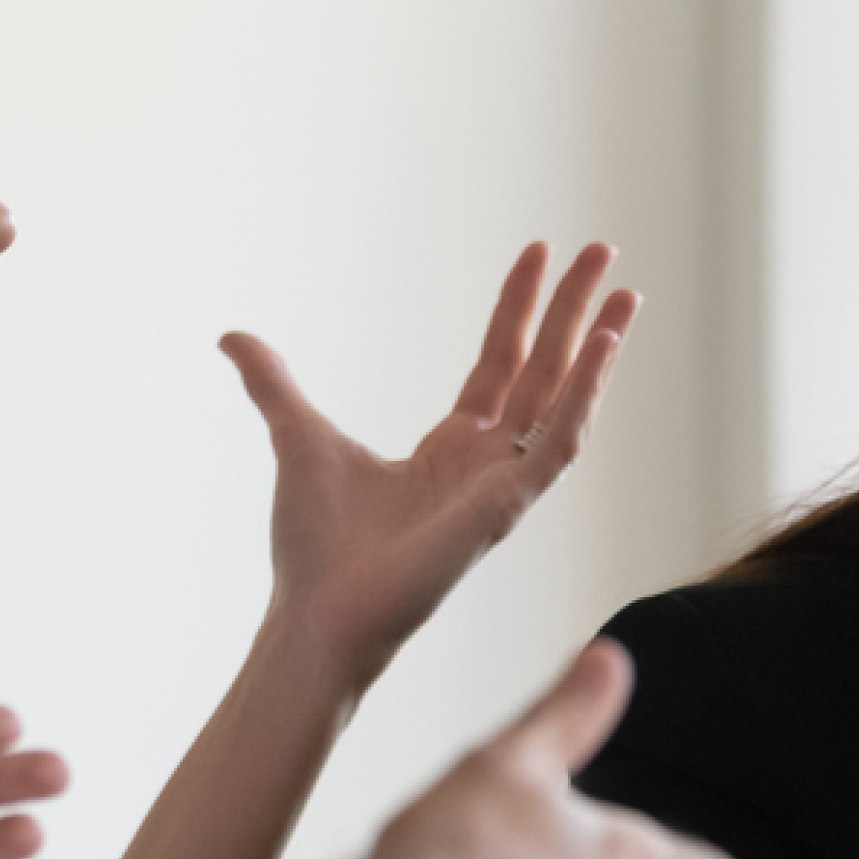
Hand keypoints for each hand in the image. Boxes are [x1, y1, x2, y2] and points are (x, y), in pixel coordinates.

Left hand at [225, 243, 637, 680]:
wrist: (316, 609)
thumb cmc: (314, 544)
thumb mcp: (297, 437)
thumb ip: (274, 384)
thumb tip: (232, 336)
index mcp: (452, 448)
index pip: (501, 361)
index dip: (518, 306)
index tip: (537, 250)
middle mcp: (489, 461)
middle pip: (544, 367)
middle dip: (574, 308)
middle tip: (604, 249)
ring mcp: (505, 483)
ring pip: (565, 397)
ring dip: (598, 343)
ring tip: (626, 290)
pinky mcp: (508, 505)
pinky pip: (561, 442)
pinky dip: (585, 394)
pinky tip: (602, 346)